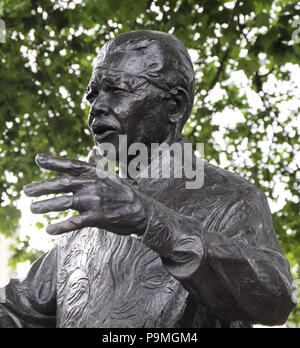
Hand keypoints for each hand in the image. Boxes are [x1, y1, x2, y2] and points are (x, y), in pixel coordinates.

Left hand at [24, 154, 146, 235]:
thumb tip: (93, 152)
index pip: (71, 165)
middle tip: (26, 190)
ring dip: (46, 205)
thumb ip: (99, 165)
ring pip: (64, 203)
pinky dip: (60, 226)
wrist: (143, 211)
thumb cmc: (126, 193)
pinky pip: (74, 222)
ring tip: (32, 209)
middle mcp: (93, 185)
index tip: (38, 159)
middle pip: (62, 184)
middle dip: (41, 187)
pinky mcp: (97, 217)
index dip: (53, 162)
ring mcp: (94, 201)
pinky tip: (49, 229)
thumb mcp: (113, 176)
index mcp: (96, 174)